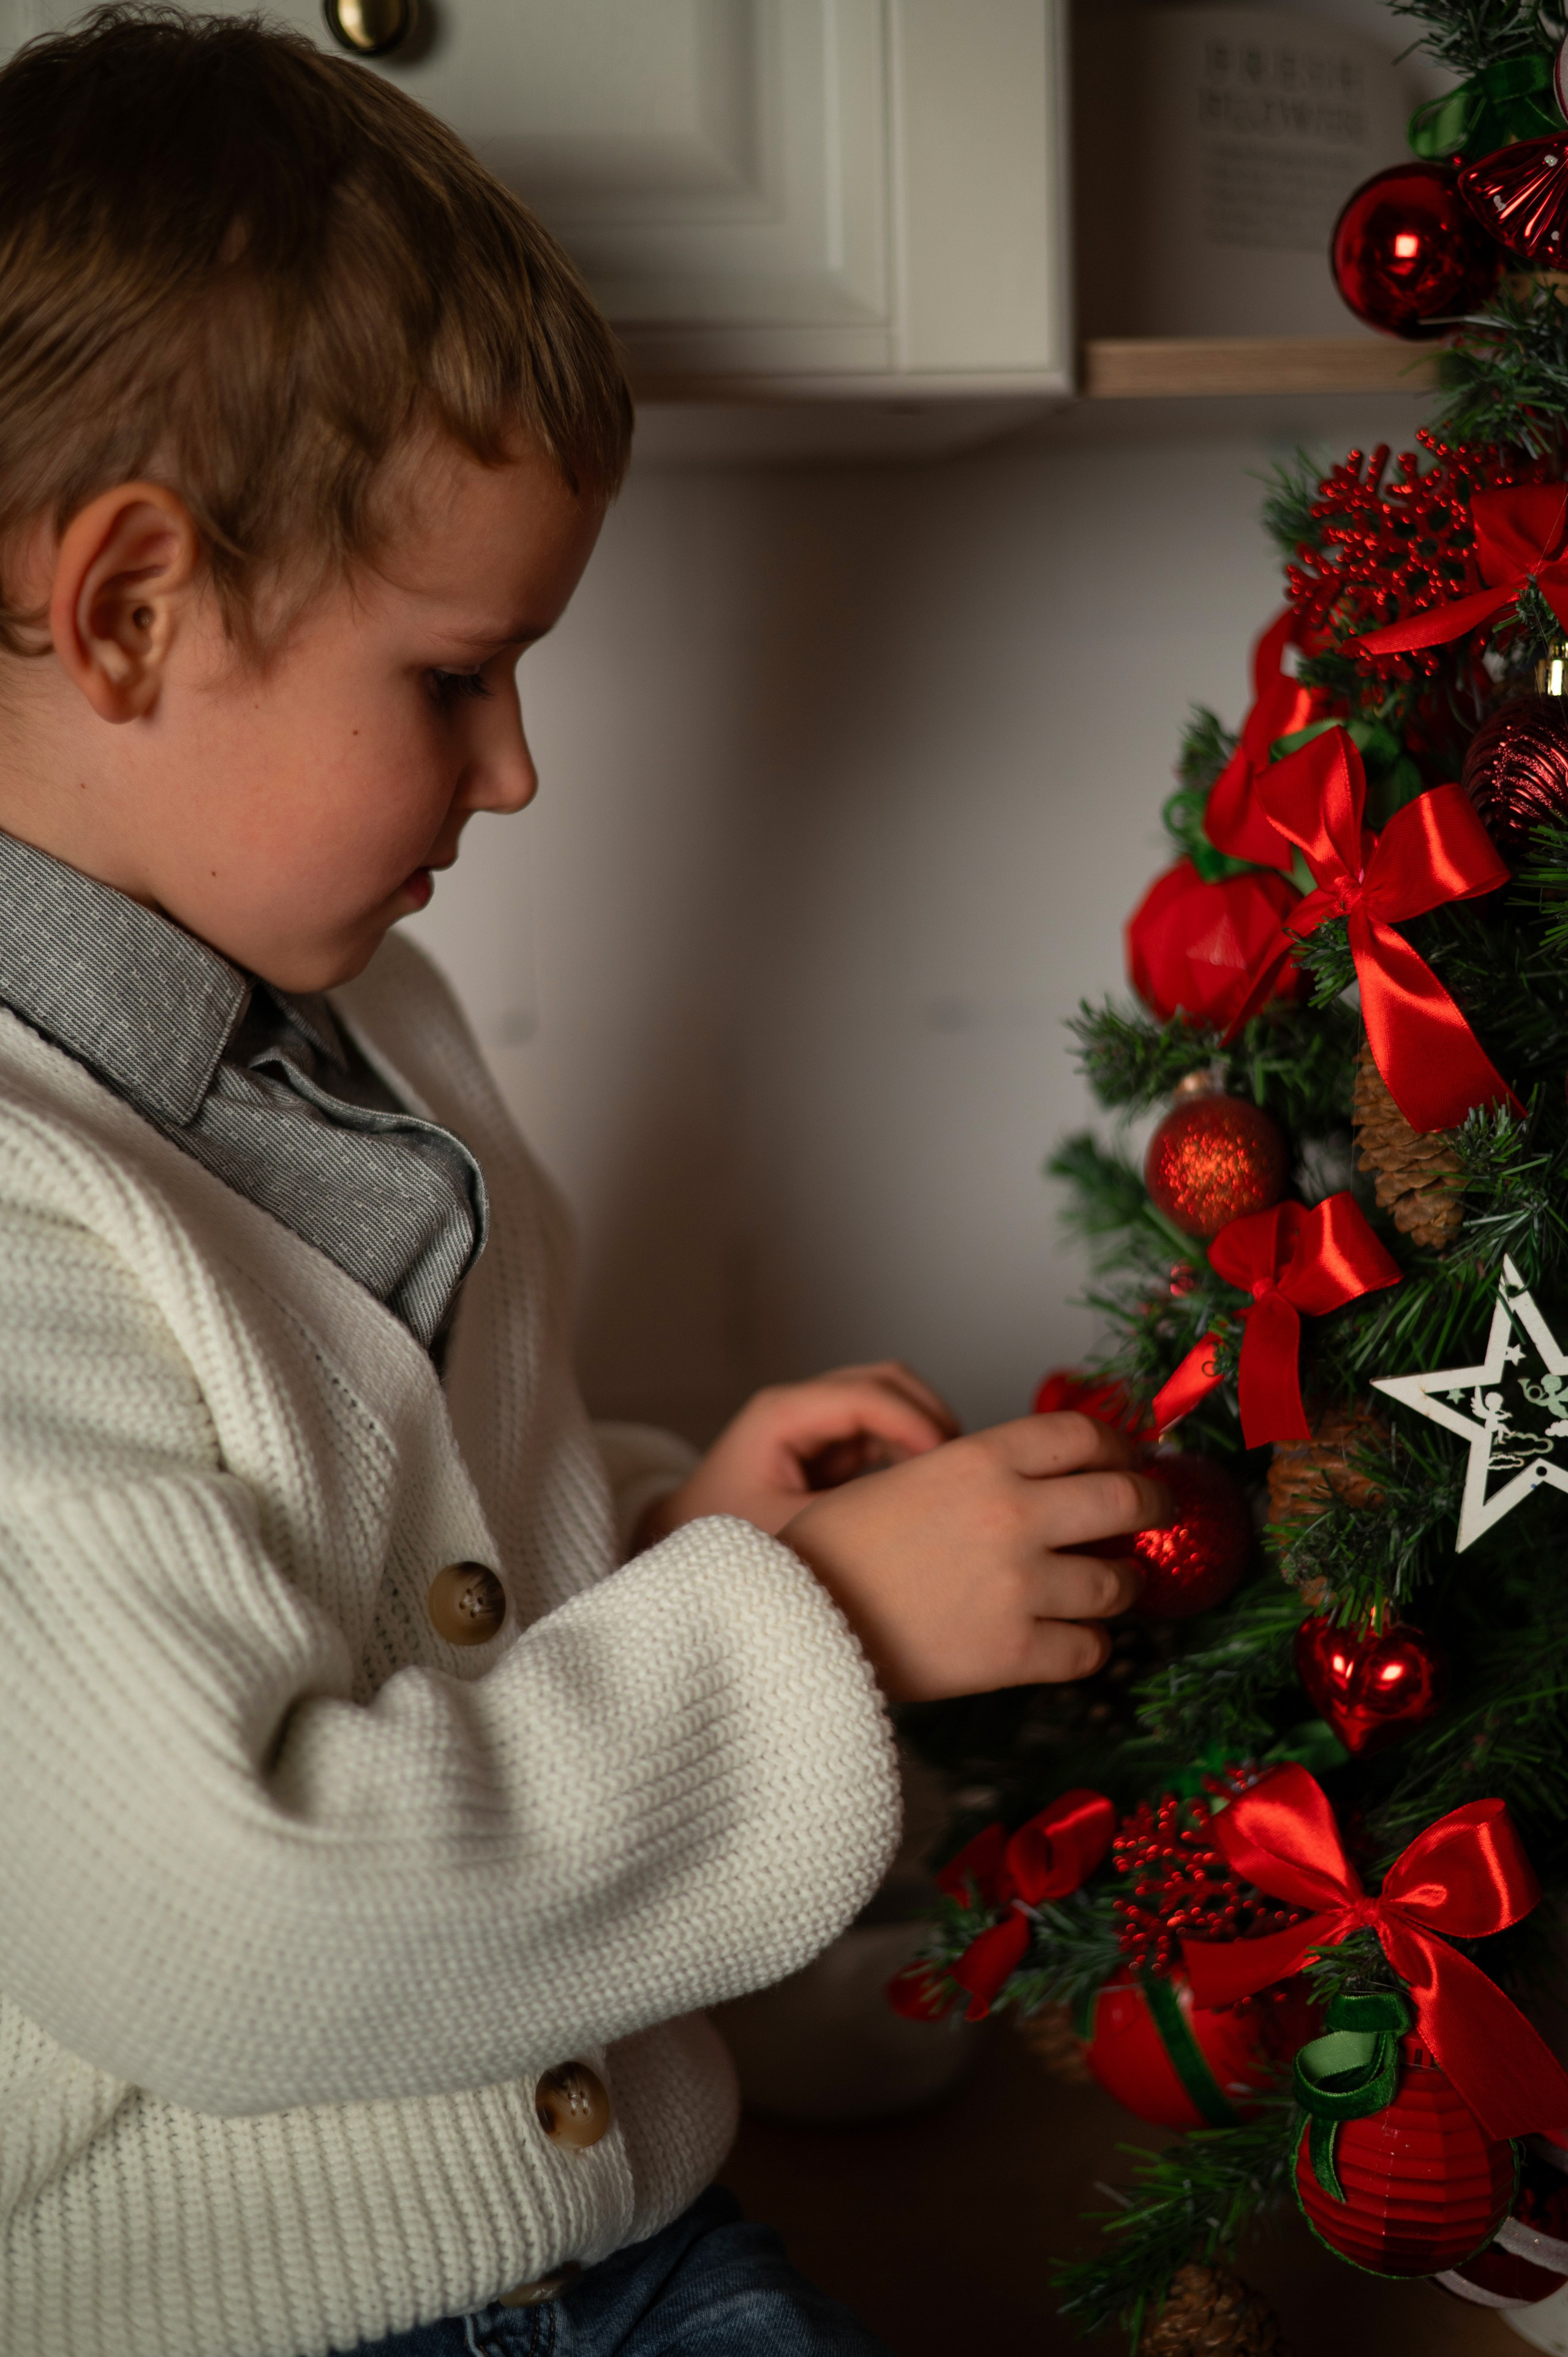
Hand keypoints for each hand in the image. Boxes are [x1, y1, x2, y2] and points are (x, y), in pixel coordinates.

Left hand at [639, 1360, 958, 1543]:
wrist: (679, 1548)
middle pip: (888, 1381)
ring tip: (949, 1482)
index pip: (866, 1394)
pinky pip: (887, 1432)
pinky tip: (924, 1491)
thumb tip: (917, 1513)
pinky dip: (914, 1451)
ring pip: (894, 1401)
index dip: (915, 1421)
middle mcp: (802, 1407)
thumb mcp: (784, 1536)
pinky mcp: (831, 1445)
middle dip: (931, 1416)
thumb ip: (847, 1518)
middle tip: (961, 1468)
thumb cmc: (720, 1541)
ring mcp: (818, 1422)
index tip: (949, 1460)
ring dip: (925, 1433)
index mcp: (781, 1415)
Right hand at [781, 1412, 1170, 1701]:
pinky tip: (1073, 1641)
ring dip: (1123, 1585)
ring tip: (1112, 1588)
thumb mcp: (907, 1476)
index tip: (1129, 1461)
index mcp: (980, 1460)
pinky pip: (1089, 1650)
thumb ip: (977, 1473)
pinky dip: (1089, 1646)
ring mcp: (1019, 1586)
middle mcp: (1012, 1514)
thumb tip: (1046, 1482)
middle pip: (1125, 1499)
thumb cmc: (839, 1547)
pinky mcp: (1014, 1652)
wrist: (796, 1619)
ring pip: (1118, 1582)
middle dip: (1152, 1506)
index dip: (1119, 1448)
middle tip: (1154, 1516)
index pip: (1083, 1435)